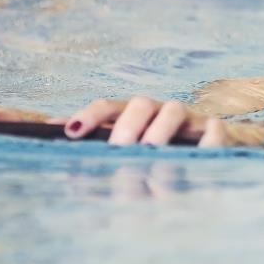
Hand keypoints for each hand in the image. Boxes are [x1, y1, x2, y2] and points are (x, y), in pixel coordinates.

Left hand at [64, 96, 235, 147]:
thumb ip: (92, 141)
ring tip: (150, 153)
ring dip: (158, 131)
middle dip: (125, 126)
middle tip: (117, 151)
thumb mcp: (124, 151)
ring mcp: (188, 120)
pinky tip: (194, 159)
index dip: (89, 116)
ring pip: (173, 110)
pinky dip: (206, 141)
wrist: (210, 155)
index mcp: (133, 115)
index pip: (108, 106)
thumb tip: (49, 128)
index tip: (71, 133)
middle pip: (140, 103)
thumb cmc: (159, 155)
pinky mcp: (215, 132)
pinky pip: (213, 130)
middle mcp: (158, 111)